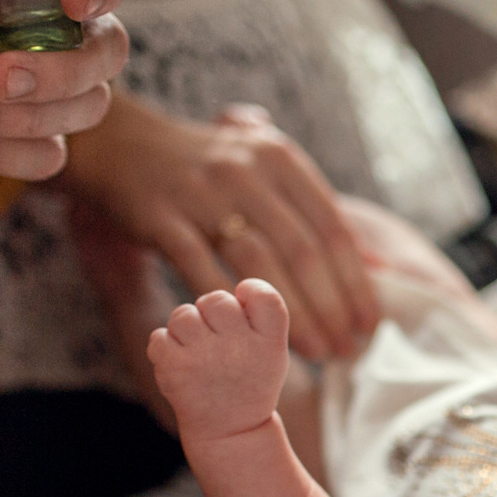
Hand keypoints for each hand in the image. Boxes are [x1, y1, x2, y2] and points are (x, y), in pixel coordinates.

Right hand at [63, 97, 377, 359]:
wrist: (121, 143)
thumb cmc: (207, 168)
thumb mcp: (264, 170)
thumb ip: (312, 211)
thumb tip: (376, 265)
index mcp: (280, 159)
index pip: (332, 228)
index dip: (356, 281)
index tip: (371, 322)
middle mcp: (246, 171)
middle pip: (302, 253)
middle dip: (332, 309)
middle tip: (348, 348)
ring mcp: (201, 193)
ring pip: (259, 268)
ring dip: (293, 317)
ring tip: (315, 352)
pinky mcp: (160, 218)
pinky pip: (201, 271)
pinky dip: (230, 308)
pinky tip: (250, 340)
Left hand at [147, 279, 289, 443]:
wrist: (231, 433)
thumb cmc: (251, 381)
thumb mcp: (273, 350)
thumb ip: (261, 312)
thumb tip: (236, 287)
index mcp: (270, 341)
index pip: (260, 294)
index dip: (249, 292)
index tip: (245, 308)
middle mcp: (240, 347)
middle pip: (215, 299)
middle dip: (211, 314)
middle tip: (219, 342)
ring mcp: (205, 358)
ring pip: (183, 315)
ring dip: (186, 331)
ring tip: (199, 356)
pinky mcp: (174, 369)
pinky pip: (159, 336)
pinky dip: (165, 350)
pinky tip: (182, 367)